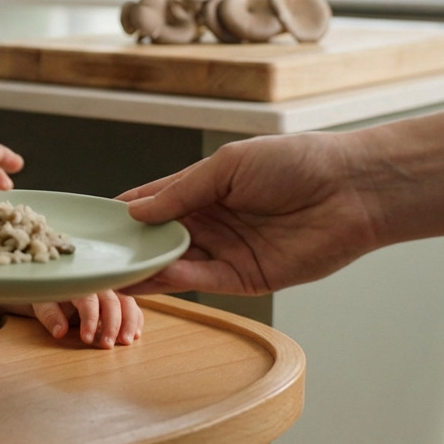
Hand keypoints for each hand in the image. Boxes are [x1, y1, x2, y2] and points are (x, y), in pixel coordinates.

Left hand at [17, 291, 142, 347]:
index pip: (88, 301)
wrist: (54, 290)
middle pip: (112, 302)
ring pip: (127, 302)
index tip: (87, 339)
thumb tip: (59, 332)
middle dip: (112, 324)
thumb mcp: (43, 305)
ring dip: (129, 322)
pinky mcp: (119, 300)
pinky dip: (137, 320)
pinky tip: (136, 335)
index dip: (89, 320)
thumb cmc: (49, 297)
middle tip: (107, 345)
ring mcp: (111, 292)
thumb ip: (50, 316)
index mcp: (79, 285)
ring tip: (126, 341)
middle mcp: (98, 286)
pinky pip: (132, 307)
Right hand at [117, 132, 382, 295]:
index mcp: (203, 189)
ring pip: (175, 265)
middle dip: (129, 248)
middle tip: (94, 257)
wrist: (351, 188)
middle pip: (159, 240)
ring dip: (145, 269)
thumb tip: (135, 211)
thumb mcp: (227, 166)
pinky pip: (203, 281)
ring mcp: (226, 252)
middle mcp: (210, 222)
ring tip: (111, 273)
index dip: (124, 214)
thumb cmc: (295, 162)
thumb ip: (181, 191)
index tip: (92, 225)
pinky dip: (177, 280)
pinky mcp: (245, 278)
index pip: (153, 204)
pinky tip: (154, 276)